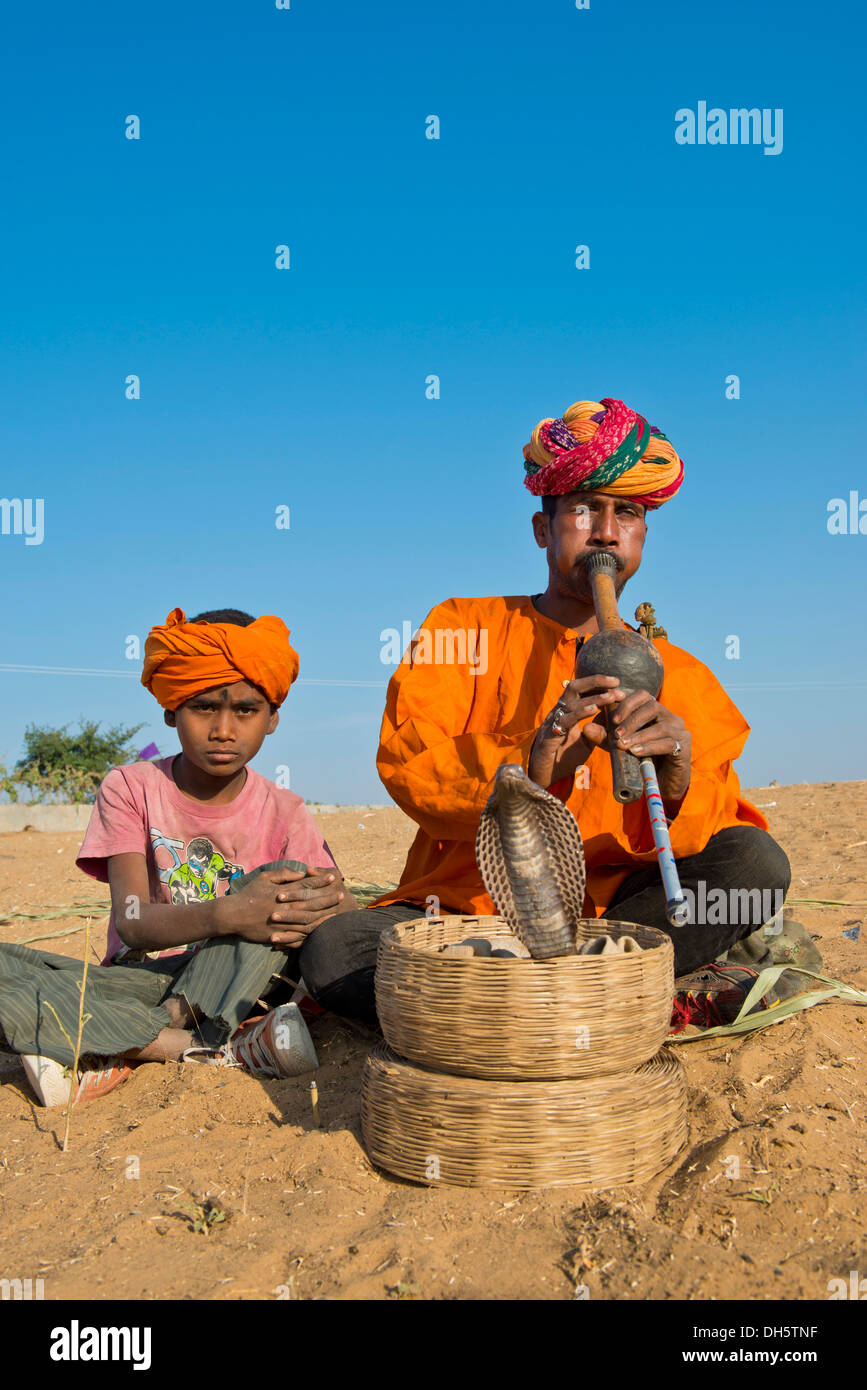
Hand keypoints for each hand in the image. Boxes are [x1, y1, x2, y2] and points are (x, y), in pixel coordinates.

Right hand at [216, 867, 344, 947]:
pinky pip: (300, 936)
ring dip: (325, 916)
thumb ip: (283, 873)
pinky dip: (312, 933)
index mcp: (283, 892)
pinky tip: (321, 930)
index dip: (321, 881)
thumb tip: (301, 872)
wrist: (233, 916)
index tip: (333, 876)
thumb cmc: (249, 894)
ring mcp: (284, 923)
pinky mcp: (280, 935)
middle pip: (313, 903)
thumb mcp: (264, 878)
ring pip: (310, 921)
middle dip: (329, 898)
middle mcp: (286, 908)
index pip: (307, 885)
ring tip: (337, 912)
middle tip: (342, 894)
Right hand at [528, 675, 624, 787]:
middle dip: (596, 681)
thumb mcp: (587, 741)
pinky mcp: (549, 735)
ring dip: (594, 698)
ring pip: (572, 702)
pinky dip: (580, 713)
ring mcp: (552, 722)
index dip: (598, 683)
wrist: (546, 777)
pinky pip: (565, 720)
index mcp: (566, 712)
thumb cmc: (564, 758)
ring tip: (611, 697)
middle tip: (616, 682)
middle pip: (575, 687)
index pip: (581, 689)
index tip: (617, 683)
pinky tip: (594, 710)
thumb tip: (612, 714)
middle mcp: (558, 713)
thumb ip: (597, 728)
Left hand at [600, 690, 690, 803]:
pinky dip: (650, 747)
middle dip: (632, 720)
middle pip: (653, 707)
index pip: (643, 695)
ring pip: (661, 726)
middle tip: (616, 734)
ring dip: (639, 735)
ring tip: (623, 745)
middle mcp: (671, 717)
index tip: (613, 719)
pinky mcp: (684, 747)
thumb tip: (585, 728)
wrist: (663, 782)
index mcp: (656, 711)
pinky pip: (668, 743)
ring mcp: (680, 731)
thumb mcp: (621, 745)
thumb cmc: (643, 759)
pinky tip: (636, 752)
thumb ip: (606, 737)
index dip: (628, 703)